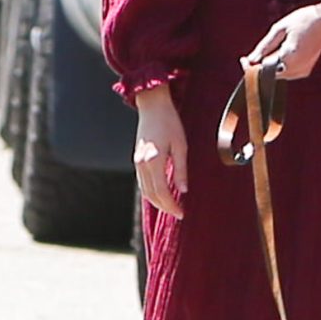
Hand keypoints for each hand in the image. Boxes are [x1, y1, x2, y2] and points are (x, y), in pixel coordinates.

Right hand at [132, 85, 187, 218]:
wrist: (152, 105)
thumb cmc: (169, 122)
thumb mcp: (181, 145)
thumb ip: (181, 170)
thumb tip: (183, 190)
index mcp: (154, 161)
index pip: (161, 191)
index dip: (171, 205)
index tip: (181, 213)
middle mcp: (142, 164)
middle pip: (151, 194)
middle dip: (164, 207)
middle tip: (177, 214)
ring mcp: (137, 162)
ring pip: (144, 190)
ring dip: (157, 201)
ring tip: (170, 207)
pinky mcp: (136, 159)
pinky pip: (142, 182)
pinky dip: (151, 191)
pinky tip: (161, 194)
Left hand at [245, 0, 320, 79]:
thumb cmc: (302, 20)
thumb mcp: (279, 29)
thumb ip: (264, 47)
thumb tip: (251, 59)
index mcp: (291, 56)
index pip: (265, 70)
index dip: (251, 67)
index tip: (243, 60)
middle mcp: (298, 67)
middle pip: (271, 75)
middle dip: (259, 67)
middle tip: (249, 56)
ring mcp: (303, 71)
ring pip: (278, 75)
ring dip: (269, 66)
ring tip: (267, 51)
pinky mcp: (305, 71)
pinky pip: (286, 72)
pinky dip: (279, 66)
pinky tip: (279, 53)